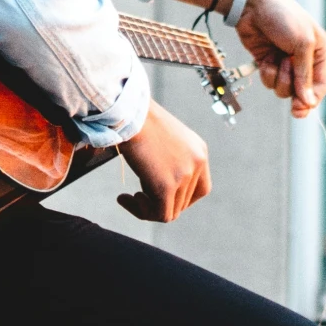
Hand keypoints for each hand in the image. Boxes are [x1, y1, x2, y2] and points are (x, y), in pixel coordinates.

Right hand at [117, 100, 211, 222]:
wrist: (128, 111)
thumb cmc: (138, 120)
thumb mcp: (165, 139)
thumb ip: (171, 160)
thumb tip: (159, 185)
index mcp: (199, 151)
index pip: (200, 189)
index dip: (180, 198)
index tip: (157, 192)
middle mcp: (197, 164)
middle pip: (184, 202)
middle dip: (160, 203)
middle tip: (137, 195)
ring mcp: (183, 175)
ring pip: (170, 211)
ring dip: (147, 209)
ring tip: (129, 197)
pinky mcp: (166, 186)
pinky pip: (159, 214)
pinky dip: (141, 212)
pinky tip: (124, 198)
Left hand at [235, 0, 325, 117]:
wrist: (251, 4)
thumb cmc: (282, 16)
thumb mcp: (301, 43)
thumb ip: (305, 74)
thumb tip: (308, 101)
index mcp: (319, 51)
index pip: (320, 85)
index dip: (312, 99)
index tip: (302, 110)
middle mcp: (303, 59)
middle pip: (302, 90)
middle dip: (294, 91)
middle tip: (292, 104)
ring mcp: (284, 61)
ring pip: (284, 88)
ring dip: (279, 79)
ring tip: (277, 60)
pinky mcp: (267, 62)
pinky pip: (269, 80)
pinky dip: (267, 73)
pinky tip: (266, 58)